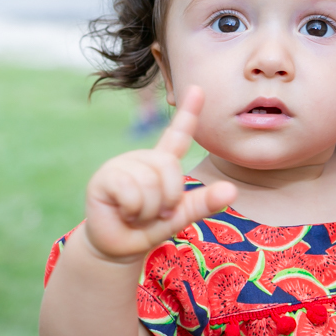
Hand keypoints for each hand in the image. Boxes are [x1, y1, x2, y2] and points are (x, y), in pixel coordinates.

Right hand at [83, 86, 236, 261]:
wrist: (119, 247)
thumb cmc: (149, 227)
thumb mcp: (181, 215)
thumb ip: (203, 203)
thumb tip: (231, 189)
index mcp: (162, 163)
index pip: (178, 133)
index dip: (189, 111)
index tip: (198, 88)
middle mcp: (143, 159)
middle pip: (169, 166)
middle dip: (169, 197)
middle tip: (155, 212)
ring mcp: (121, 165)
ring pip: (151, 182)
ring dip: (149, 209)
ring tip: (137, 214)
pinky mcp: (104, 177)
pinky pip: (131, 191)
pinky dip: (134, 210)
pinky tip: (124, 213)